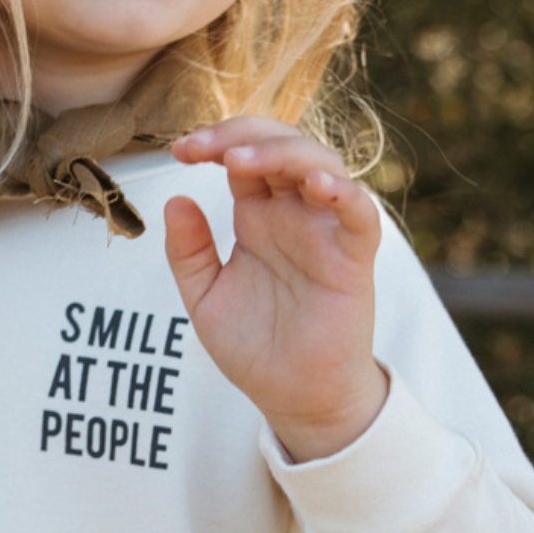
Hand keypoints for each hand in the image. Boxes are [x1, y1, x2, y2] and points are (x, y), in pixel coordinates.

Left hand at [164, 116, 387, 461]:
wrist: (292, 398)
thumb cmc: (254, 347)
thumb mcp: (204, 297)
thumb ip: (187, 252)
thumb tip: (173, 200)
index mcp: (258, 217)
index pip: (243, 156)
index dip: (214, 142)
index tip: (179, 151)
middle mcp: (293, 215)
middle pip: (281, 145)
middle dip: (241, 134)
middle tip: (200, 147)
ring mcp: (325, 232)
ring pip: (320, 165)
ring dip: (282, 152)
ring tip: (240, 161)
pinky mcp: (354, 259)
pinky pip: (360, 213)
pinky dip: (343, 192)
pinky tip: (315, 185)